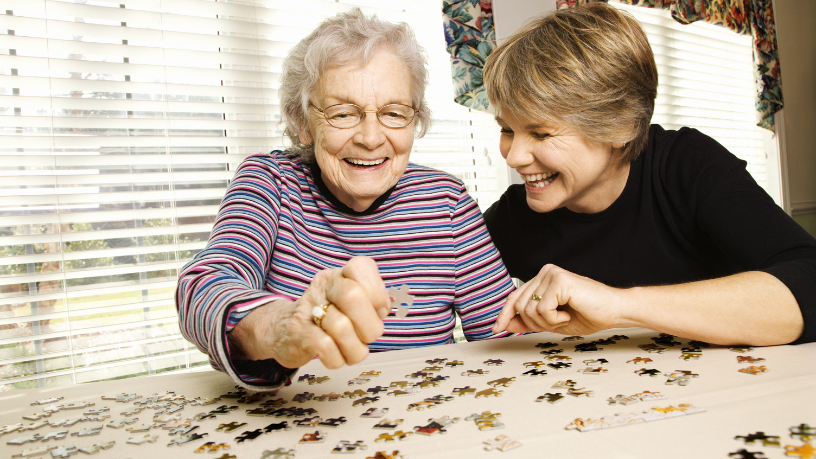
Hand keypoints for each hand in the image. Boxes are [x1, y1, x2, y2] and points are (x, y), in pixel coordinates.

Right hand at [229, 256, 389, 368]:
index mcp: (340, 276)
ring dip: (355, 348)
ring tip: (351, 349)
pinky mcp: (299, 332)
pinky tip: (335, 356)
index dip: (377, 292)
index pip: (361, 267)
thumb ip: (373, 302)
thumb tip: (387, 305)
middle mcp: (324, 287)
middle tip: (368, 336)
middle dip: (370, 325)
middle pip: (353, 296)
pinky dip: (338, 358)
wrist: (283, 330)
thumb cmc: (327, 317)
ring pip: (341, 327)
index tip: (379, 310)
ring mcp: (309, 308)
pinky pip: (326, 348)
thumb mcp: (351, 303)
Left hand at [492, 264, 628, 335]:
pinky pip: (542, 309)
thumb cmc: (588, 315)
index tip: (496, 329)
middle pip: (519, 305)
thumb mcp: (551, 322)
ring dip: (546, 322)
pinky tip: (569, 313)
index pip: (515, 297)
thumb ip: (528, 321)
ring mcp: (551, 274)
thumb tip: (503, 325)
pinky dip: (554, 319)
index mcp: (542, 279)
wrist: (615, 312)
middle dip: (534, 324)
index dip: (505, 314)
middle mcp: (544, 272)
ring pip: (528, 309)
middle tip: (557, 323)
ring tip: (565, 317)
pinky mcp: (559, 280)